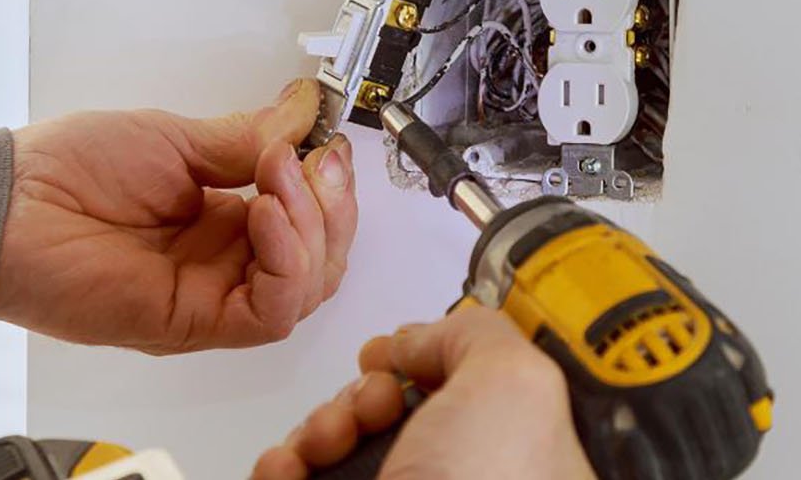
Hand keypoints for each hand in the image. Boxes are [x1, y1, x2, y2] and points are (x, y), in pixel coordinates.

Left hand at [0, 78, 356, 352]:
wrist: (6, 206)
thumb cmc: (64, 172)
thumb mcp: (173, 138)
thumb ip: (246, 138)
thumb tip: (303, 113)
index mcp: (222, 220)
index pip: (308, 220)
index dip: (328, 187)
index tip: (325, 143)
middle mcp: (223, 263)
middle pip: (320, 260)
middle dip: (332, 208)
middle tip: (312, 160)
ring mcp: (210, 295)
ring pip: (305, 289)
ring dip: (312, 230)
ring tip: (278, 178)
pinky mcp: (192, 322)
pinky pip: (269, 313)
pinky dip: (286, 264)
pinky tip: (266, 216)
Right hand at [252, 307, 593, 479]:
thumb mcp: (516, 384)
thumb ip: (476, 336)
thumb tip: (418, 339)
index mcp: (515, 448)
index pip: (465, 388)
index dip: (426, 360)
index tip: (402, 355)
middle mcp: (458, 478)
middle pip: (392, 407)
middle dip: (363, 392)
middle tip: (372, 405)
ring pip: (340, 442)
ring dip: (320, 424)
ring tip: (326, 441)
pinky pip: (297, 479)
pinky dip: (284, 466)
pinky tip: (289, 468)